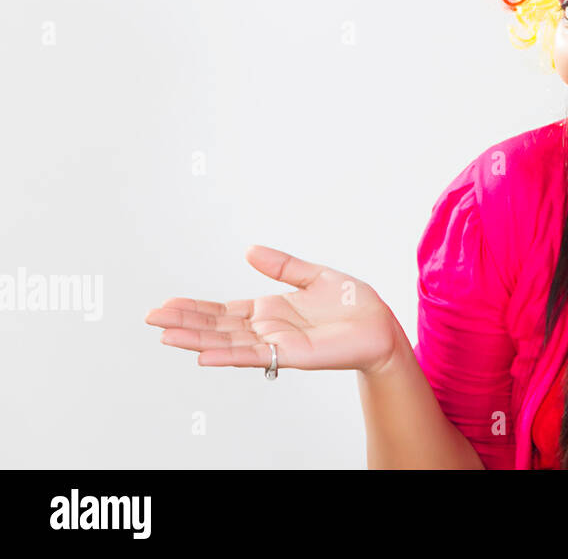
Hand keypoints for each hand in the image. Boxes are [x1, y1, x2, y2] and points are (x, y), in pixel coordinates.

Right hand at [144, 245, 403, 376]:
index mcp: (269, 311)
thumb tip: (249, 250)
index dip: (194, 308)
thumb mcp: (313, 275)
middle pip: (217, 326)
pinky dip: (227, 355)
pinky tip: (202, 355)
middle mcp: (267, 330)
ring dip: (196, 339)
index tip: (165, 304)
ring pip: (227, 342)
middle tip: (150, 318)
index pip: (222, 311)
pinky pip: (254, 356)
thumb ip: (282, 266)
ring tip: (164, 335)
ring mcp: (276, 344)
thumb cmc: (352, 305)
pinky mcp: (291, 354)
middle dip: (184, 322)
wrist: (380, 325)